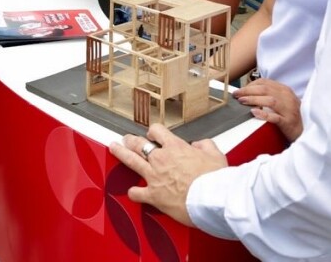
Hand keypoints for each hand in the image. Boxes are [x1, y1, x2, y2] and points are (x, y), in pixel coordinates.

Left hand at [108, 123, 227, 226]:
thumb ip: (205, 146)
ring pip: (131, 160)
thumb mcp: (216, 155)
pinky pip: (136, 192)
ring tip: (114, 147)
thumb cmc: (215, 179)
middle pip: (139, 143)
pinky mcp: (153, 195)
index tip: (152, 134)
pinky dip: (133, 192)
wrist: (211, 198)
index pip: (157, 131)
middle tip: (126, 139)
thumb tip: (199, 144)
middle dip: (131, 140)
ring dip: (120, 153)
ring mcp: (154, 176)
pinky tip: (132, 192)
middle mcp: (161, 159)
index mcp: (175, 147)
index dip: (153, 131)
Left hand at [233, 78, 302, 141]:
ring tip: (242, 101)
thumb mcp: (283, 101)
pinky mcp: (288, 122)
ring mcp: (289, 110)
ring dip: (254, 99)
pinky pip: (275, 117)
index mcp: (285, 90)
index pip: (265, 83)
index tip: (241, 90)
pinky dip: (264, 114)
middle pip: (265, 90)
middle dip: (248, 91)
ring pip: (270, 101)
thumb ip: (270, 95)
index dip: (251, 85)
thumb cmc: (290, 116)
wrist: (304, 131)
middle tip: (237, 94)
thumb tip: (249, 92)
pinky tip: (254, 112)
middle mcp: (288, 98)